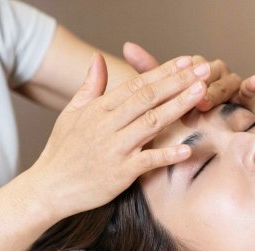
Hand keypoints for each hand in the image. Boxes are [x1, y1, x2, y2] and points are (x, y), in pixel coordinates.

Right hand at [27, 53, 208, 220]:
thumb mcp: (71, 113)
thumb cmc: (62, 151)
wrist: (50, 188)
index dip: (163, 72)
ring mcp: (114, 148)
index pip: (136, 84)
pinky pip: (147, 161)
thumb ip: (89, 87)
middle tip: (204, 71)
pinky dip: (166, 156)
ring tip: (201, 95)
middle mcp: (107, 124)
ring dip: (178, 107)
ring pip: (151, 123)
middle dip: (178, 82)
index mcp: (99, 109)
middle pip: (148, 98)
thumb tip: (98, 58)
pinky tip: (187, 149)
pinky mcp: (119, 173)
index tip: (186, 62)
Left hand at [123, 42, 254, 110]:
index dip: (176, 74)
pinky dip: (252, 86)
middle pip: (207, 72)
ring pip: (227, 82)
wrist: (206, 144)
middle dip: (196, 83)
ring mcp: (230, 88)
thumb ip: (149, 75)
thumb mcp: (161, 100)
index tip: (166, 86)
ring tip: (205, 100)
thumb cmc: (182, 120)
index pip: (186, 67)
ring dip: (217, 90)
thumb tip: (127, 46)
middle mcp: (212, 76)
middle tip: (183, 94)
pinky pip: (249, 92)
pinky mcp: (245, 102)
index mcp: (193, 73)